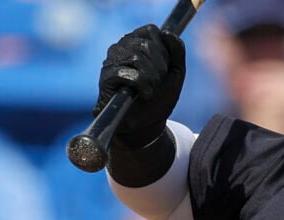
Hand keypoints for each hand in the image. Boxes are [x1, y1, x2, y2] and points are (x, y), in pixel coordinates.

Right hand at [96, 24, 185, 147]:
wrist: (147, 125)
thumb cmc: (160, 99)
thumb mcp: (175, 74)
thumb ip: (177, 51)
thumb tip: (167, 33)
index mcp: (135, 42)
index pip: (152, 31)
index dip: (163, 51)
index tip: (163, 69)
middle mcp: (120, 48)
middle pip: (147, 45)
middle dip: (159, 69)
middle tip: (156, 84)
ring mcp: (111, 62)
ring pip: (138, 58)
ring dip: (152, 79)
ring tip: (150, 90)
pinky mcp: (106, 79)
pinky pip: (127, 74)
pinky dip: (142, 87)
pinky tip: (143, 95)